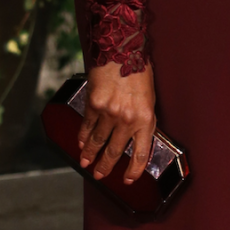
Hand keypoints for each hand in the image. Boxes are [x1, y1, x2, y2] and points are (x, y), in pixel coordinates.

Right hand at [78, 60, 156, 182]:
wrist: (123, 50)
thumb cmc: (139, 72)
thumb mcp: (149, 99)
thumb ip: (142, 120)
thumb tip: (134, 138)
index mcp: (146, 120)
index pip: (141, 154)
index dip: (134, 170)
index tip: (128, 179)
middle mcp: (127, 120)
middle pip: (114, 151)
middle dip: (106, 167)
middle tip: (100, 175)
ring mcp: (109, 113)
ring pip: (97, 141)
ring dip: (90, 155)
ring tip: (86, 164)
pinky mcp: (94, 104)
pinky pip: (87, 126)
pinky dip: (83, 136)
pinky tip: (80, 143)